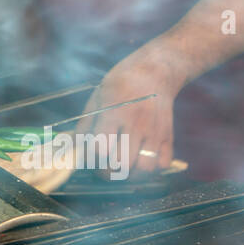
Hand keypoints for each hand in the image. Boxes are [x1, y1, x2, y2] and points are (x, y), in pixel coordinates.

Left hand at [75, 47, 185, 175]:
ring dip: (131, 174)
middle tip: (104, 167)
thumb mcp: (97, 98)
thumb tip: (74, 149)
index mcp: (114, 112)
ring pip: (145, 169)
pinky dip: (152, 168)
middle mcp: (136, 124)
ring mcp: (154, 131)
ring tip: (123, 165)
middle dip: (109, 172)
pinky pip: (162, 164)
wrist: (155, 70)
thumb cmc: (120, 83)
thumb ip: (85, 125)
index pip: (100, 149)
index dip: (92, 159)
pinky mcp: (168, 136)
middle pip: (123, 164)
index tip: (90, 157)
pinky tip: (141, 158)